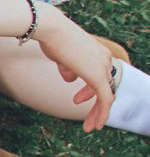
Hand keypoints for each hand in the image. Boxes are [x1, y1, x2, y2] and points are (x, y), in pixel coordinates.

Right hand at [34, 8, 116, 131]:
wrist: (51, 29)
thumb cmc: (52, 39)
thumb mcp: (62, 56)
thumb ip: (68, 68)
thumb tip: (70, 78)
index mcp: (99, 53)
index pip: (100, 77)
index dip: (88, 92)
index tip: (77, 100)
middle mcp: (105, 59)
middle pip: (105, 88)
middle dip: (95, 106)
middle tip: (89, 121)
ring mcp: (103, 67)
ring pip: (106, 96)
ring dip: (97, 113)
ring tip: (89, 127)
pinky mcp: (98, 76)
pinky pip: (105, 100)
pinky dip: (102, 113)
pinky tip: (96, 125)